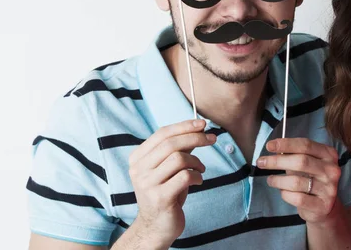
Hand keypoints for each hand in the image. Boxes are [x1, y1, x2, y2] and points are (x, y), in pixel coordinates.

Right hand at [126, 119, 215, 248]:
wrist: (156, 226)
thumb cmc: (166, 192)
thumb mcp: (169, 168)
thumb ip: (179, 149)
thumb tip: (198, 128)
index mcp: (138, 158)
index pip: (162, 133)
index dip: (184, 126)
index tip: (203, 124)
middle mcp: (138, 169)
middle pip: (171, 144)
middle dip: (196, 138)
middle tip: (212, 139)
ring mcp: (147, 184)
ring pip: (179, 159)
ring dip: (196, 161)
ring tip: (200, 169)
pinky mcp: (160, 198)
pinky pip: (185, 177)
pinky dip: (197, 176)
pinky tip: (198, 181)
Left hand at [256, 138, 340, 226]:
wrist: (325, 207)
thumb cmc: (311, 179)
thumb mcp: (307, 163)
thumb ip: (294, 155)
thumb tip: (273, 148)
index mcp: (329, 154)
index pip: (306, 145)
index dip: (286, 144)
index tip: (269, 146)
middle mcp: (332, 170)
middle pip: (301, 161)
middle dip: (277, 161)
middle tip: (261, 162)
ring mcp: (329, 188)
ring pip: (296, 182)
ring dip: (278, 180)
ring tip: (270, 180)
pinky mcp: (323, 205)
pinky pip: (297, 198)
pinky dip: (285, 194)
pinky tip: (282, 192)